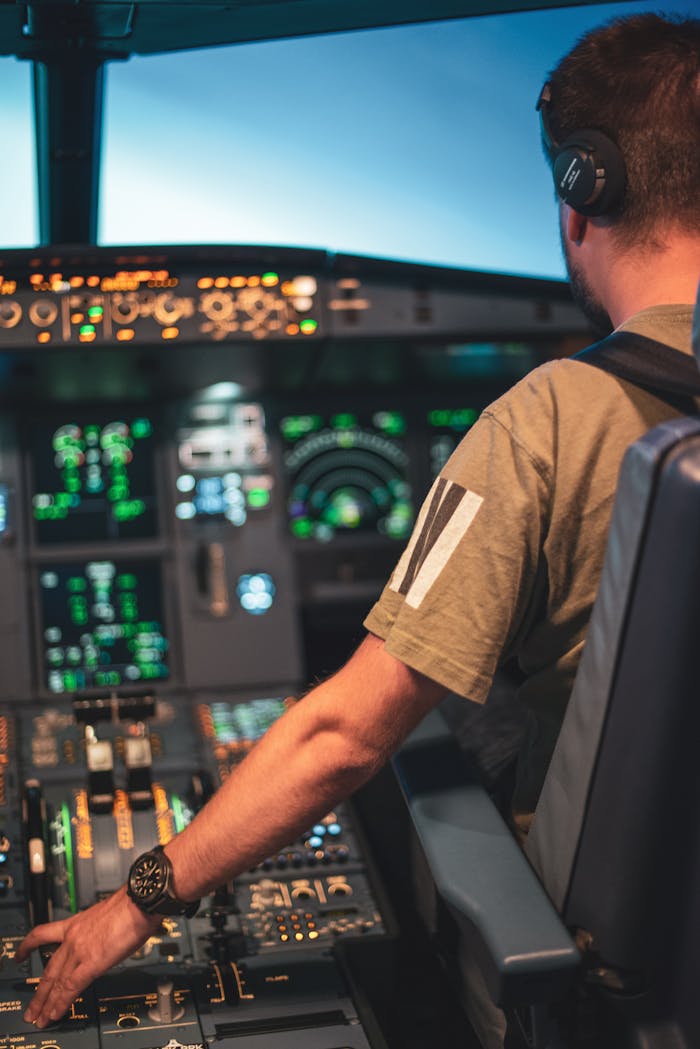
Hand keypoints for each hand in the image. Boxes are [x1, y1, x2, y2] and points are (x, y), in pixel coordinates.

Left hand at [16, 887, 161, 1028]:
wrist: (141, 900)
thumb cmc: (133, 903)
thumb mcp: (108, 914)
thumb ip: (100, 929)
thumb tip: (107, 938)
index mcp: (77, 922)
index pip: (45, 934)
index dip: (28, 945)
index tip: (21, 952)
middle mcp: (73, 936)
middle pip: (48, 967)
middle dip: (38, 991)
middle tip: (31, 1007)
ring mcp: (80, 950)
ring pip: (55, 981)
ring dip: (45, 1002)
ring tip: (38, 1017)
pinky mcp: (91, 962)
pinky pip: (70, 987)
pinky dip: (61, 1003)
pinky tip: (55, 1014)